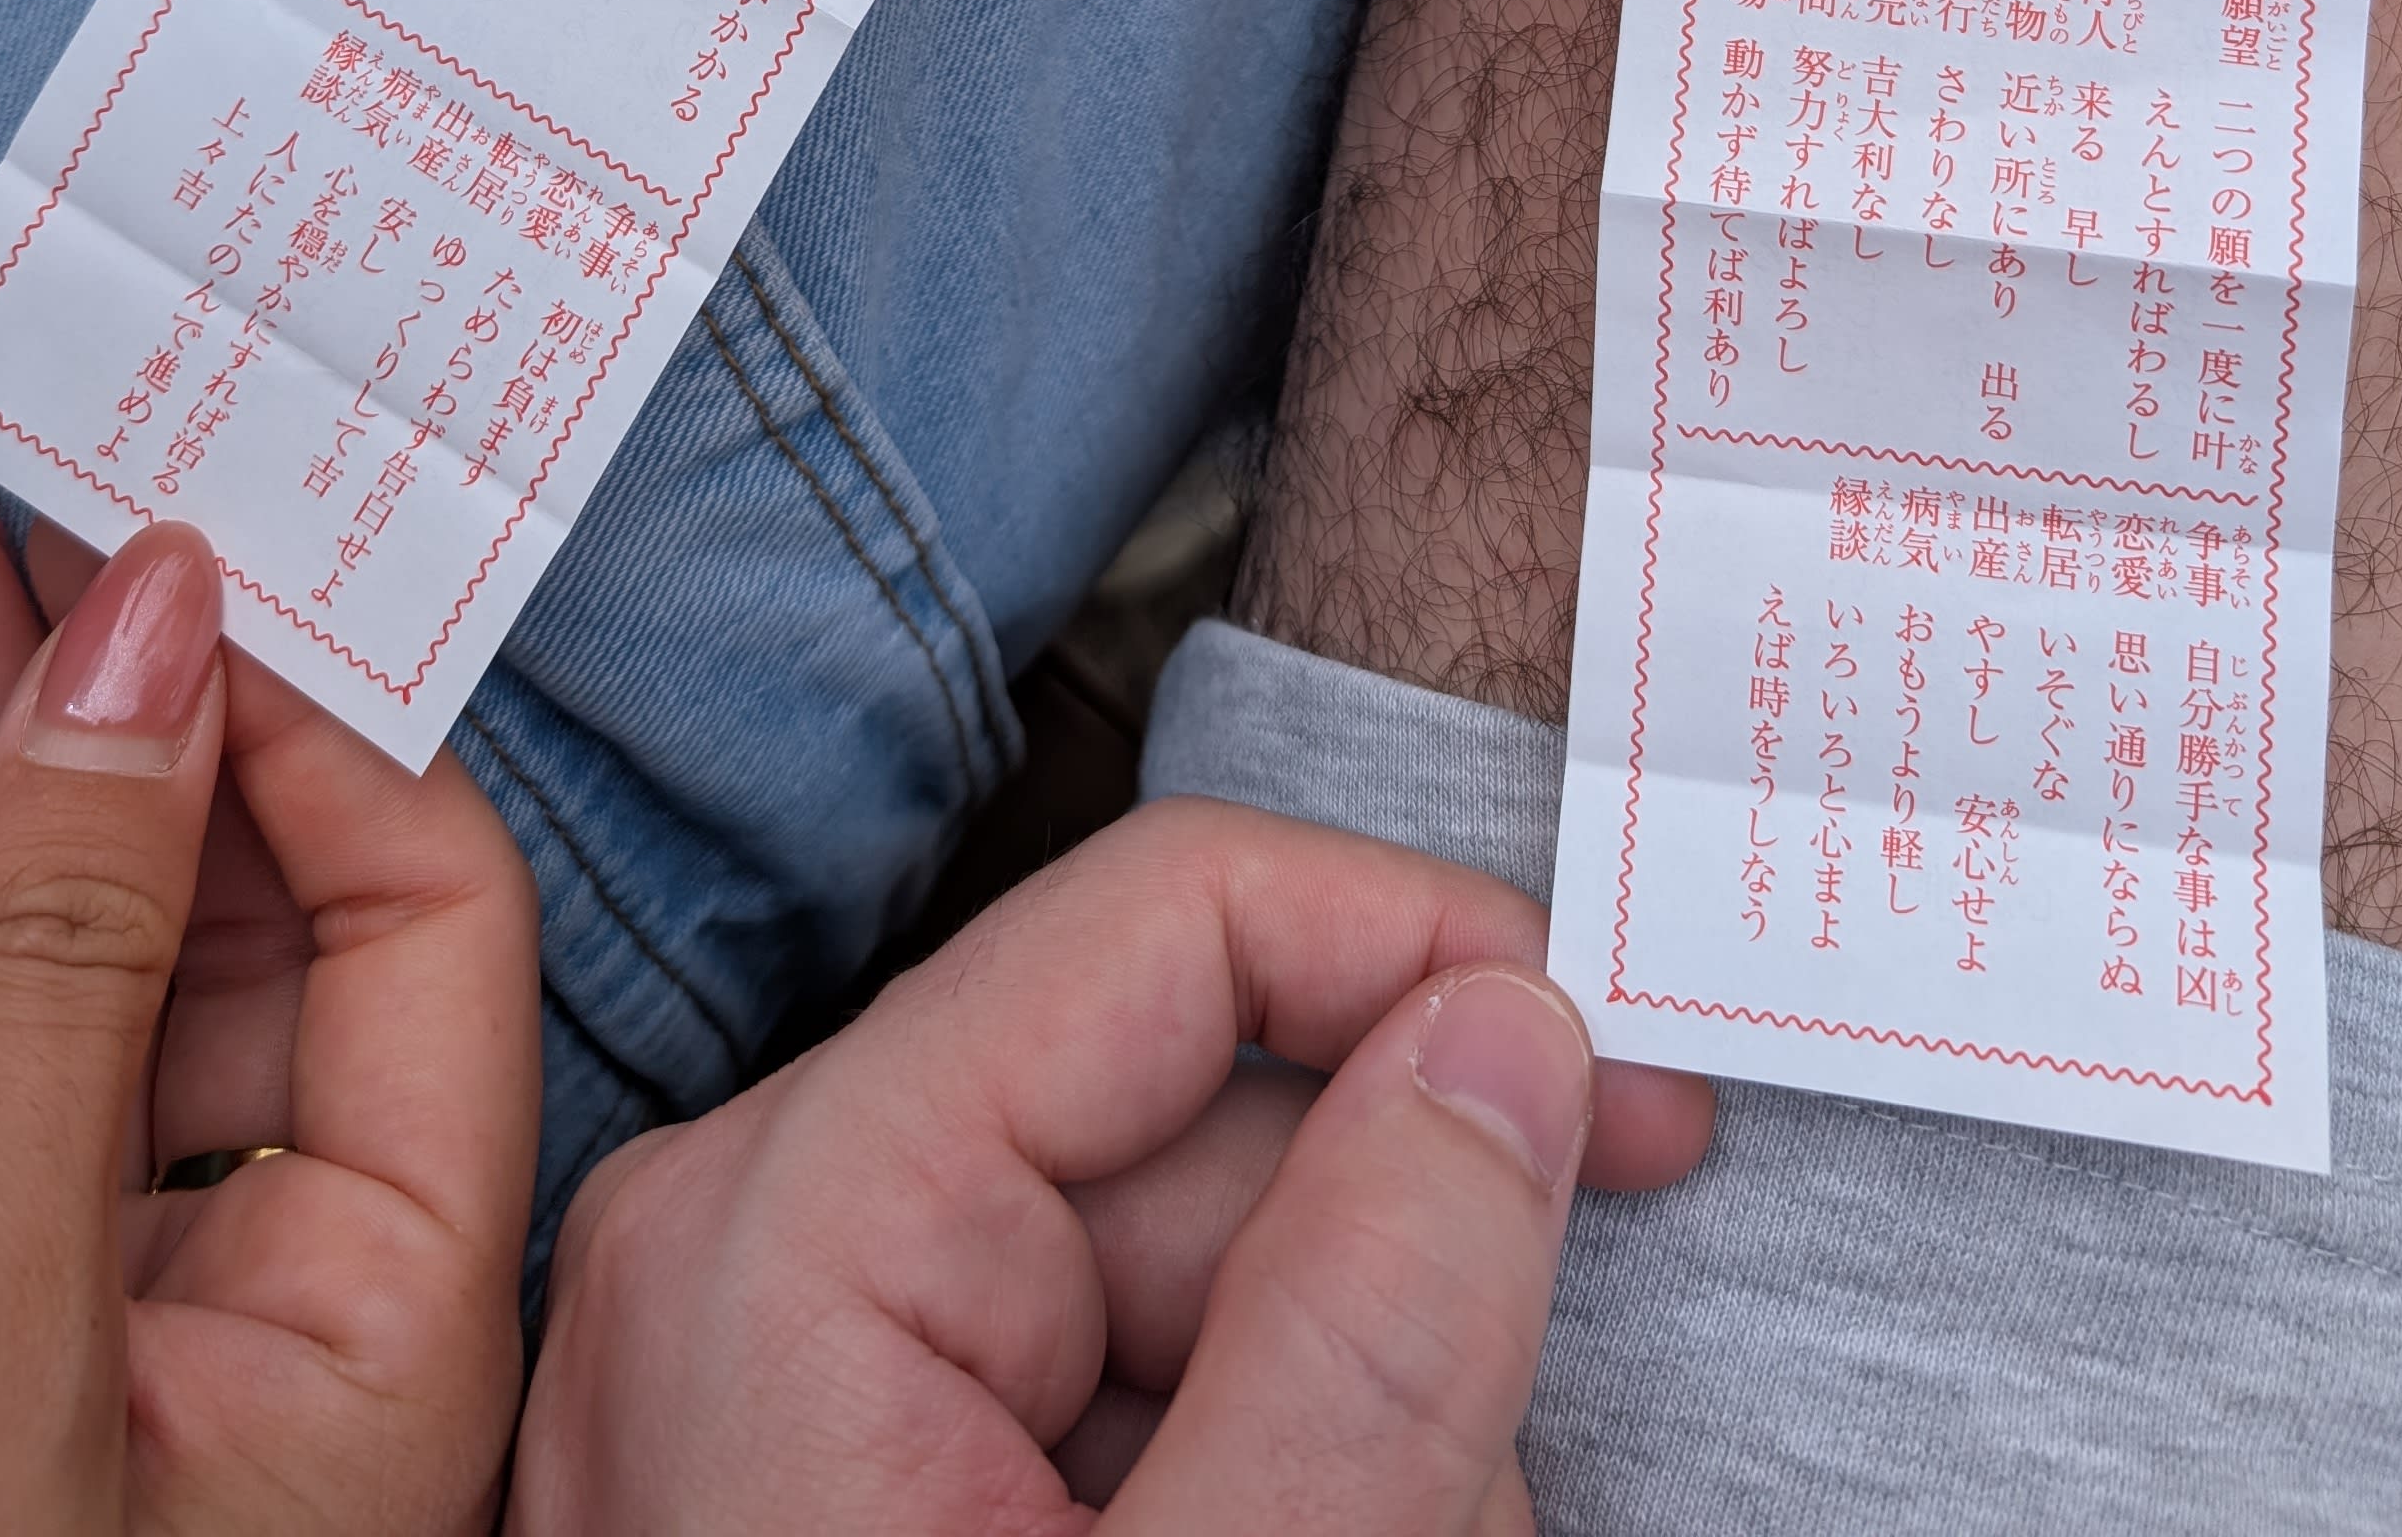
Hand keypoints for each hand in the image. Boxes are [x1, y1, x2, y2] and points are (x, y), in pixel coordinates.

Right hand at [0, 474, 537, 1536]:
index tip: (200, 532)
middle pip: (258, 928)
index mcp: (386, 1340)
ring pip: (87, 973)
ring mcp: (97, 1329)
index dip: (317, 716)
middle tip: (49, 499)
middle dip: (147, 708)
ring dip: (10, 767)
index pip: (426, 926)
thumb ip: (60, 952)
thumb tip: (165, 612)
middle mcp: (278, 1327)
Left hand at [509, 795, 1712, 1534]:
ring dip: (1346, 1447)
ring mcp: (785, 1367)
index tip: (1643, 1082)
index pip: (1168, 924)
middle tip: (1472, 1508)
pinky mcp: (839, 1476)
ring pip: (1183, 1282)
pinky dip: (1256, 1503)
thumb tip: (1514, 1030)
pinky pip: (1114, 1408)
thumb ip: (1386, 1314)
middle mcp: (758, 1239)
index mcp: (796, 1217)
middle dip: (1395, 1303)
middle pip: (1190, 1123)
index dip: (1428, 956)